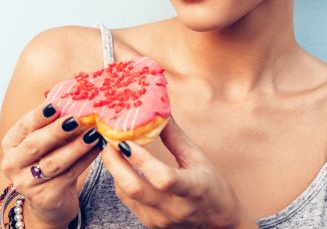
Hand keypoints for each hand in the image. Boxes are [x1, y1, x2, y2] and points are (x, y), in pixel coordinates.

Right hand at [0, 101, 103, 227]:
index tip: (55, 105)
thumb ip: (53, 124)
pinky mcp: (45, 197)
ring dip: (75, 146)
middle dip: (56, 131)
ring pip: (53, 162)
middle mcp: (12, 164)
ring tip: (93, 134)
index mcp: (11, 144)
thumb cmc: (47, 160)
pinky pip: (68, 175)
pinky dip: (84, 160)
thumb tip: (75, 102)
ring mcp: (27, 183)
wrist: (49, 199)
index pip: (23, 126)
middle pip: (35, 145)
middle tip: (75, 119)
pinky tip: (96, 149)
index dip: (39, 115)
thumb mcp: (44, 141)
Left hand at [101, 115, 256, 228]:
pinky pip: (127, 200)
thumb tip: (159, 110)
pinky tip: (121, 165)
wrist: (217, 224)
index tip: (126, 139)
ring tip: (111, 148)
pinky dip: (120, 180)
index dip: (141, 159)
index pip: (163, 178)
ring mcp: (160, 220)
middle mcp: (174, 208)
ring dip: (114, 169)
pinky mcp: (150, 224)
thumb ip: (175, 136)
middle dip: (115, 162)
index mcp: (192, 189)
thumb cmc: (211, 186)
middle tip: (108, 140)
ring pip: (126, 194)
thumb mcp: (198, 158)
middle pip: (135, 188)